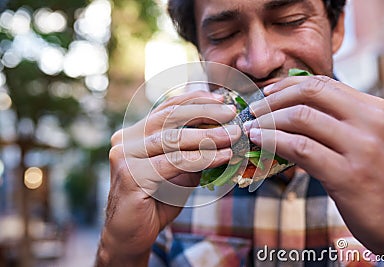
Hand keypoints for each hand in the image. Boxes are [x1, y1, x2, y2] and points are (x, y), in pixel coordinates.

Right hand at [96, 91, 240, 265]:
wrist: (131, 235)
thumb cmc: (156, 202)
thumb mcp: (179, 172)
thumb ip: (193, 152)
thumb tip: (224, 134)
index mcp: (134, 134)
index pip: (166, 109)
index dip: (194, 100)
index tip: (221, 99)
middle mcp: (125, 140)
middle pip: (169, 117)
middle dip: (204, 112)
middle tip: (231, 114)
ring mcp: (125, 157)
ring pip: (172, 138)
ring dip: (208, 135)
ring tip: (233, 135)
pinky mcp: (131, 175)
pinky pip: (174, 162)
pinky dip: (202, 158)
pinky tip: (223, 156)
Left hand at [246, 75, 383, 258]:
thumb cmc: (376, 179)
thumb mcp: (364, 141)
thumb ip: (336, 122)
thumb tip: (289, 110)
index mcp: (373, 109)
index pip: (323, 83)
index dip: (288, 85)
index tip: (267, 92)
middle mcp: (370, 122)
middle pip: (310, 93)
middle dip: (274, 99)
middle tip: (254, 110)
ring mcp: (360, 148)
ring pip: (301, 118)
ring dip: (268, 121)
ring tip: (252, 128)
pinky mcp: (347, 175)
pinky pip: (300, 148)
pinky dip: (273, 141)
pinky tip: (259, 141)